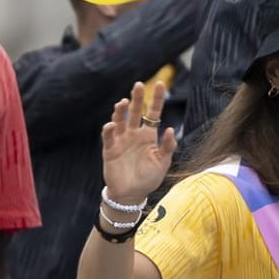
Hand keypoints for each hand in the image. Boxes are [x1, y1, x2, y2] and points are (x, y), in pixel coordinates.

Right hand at [101, 81, 177, 203]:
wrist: (132, 195)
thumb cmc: (149, 178)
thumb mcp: (163, 162)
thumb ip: (167, 146)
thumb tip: (170, 129)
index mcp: (149, 135)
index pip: (153, 113)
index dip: (156, 99)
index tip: (160, 84)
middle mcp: (134, 134)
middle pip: (135, 112)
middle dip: (137, 98)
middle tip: (138, 85)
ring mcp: (121, 140)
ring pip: (120, 120)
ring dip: (120, 111)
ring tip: (123, 102)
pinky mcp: (110, 149)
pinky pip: (109, 136)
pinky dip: (109, 129)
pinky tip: (112, 124)